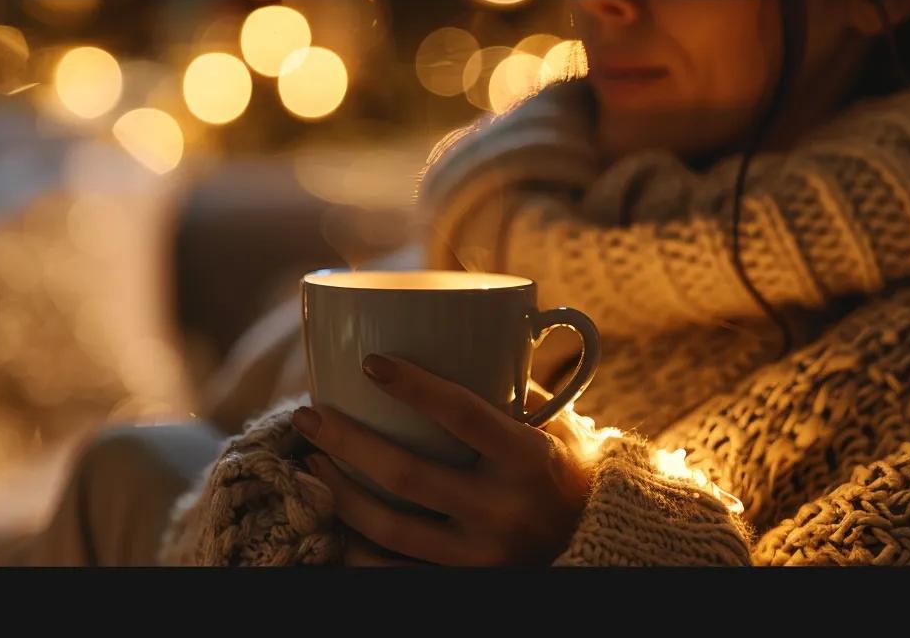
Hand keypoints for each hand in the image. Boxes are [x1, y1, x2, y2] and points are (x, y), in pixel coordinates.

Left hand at [294, 353, 591, 566]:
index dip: (413, 387)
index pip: (464, 414)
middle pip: (407, 475)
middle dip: (346, 442)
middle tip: (309, 414)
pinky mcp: (467, 582)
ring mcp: (484, 556)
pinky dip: (359, 551)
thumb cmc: (567, 467)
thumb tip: (452, 326)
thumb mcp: (553, 423)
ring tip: (312, 461)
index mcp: (529, 459)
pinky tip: (333, 521)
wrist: (600, 541)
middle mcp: (506, 511)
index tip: (369, 362)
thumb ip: (507, 384)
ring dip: (340, 492)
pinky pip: (397, 572)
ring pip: (392, 528)